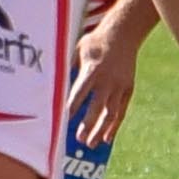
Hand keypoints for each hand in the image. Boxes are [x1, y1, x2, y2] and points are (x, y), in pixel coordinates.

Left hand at [65, 14, 142, 153]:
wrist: (123, 34)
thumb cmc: (95, 42)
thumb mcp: (77, 50)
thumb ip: (66, 68)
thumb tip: (50, 84)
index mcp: (92, 70)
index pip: (79, 93)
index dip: (71, 108)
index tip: (61, 122)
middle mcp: (107, 80)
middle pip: (97, 107)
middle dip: (88, 125)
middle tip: (78, 139)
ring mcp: (119, 86)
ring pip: (111, 113)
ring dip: (101, 130)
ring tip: (91, 144)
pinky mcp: (128, 89)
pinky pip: (121, 111)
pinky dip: (114, 125)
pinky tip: (107, 138)